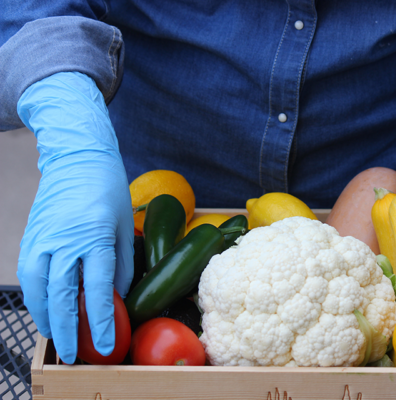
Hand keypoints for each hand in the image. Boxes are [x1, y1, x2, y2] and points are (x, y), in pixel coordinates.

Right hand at [16, 72, 133, 363]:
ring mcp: (42, 239)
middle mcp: (64, 240)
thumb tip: (117, 296)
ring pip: (39, 289)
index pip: (98, 288)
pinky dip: (35, 296)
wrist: (76, 157)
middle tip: (72, 354)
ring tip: (57, 337)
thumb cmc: (107, 189)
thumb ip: (122, 263)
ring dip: (47, 317)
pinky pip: (29, 275)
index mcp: (94, 236)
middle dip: (68, 330)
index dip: (102, 321)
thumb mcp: (125, 225)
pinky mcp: (30, 237)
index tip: (105, 345)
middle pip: (63, 295)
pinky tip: (44, 309)